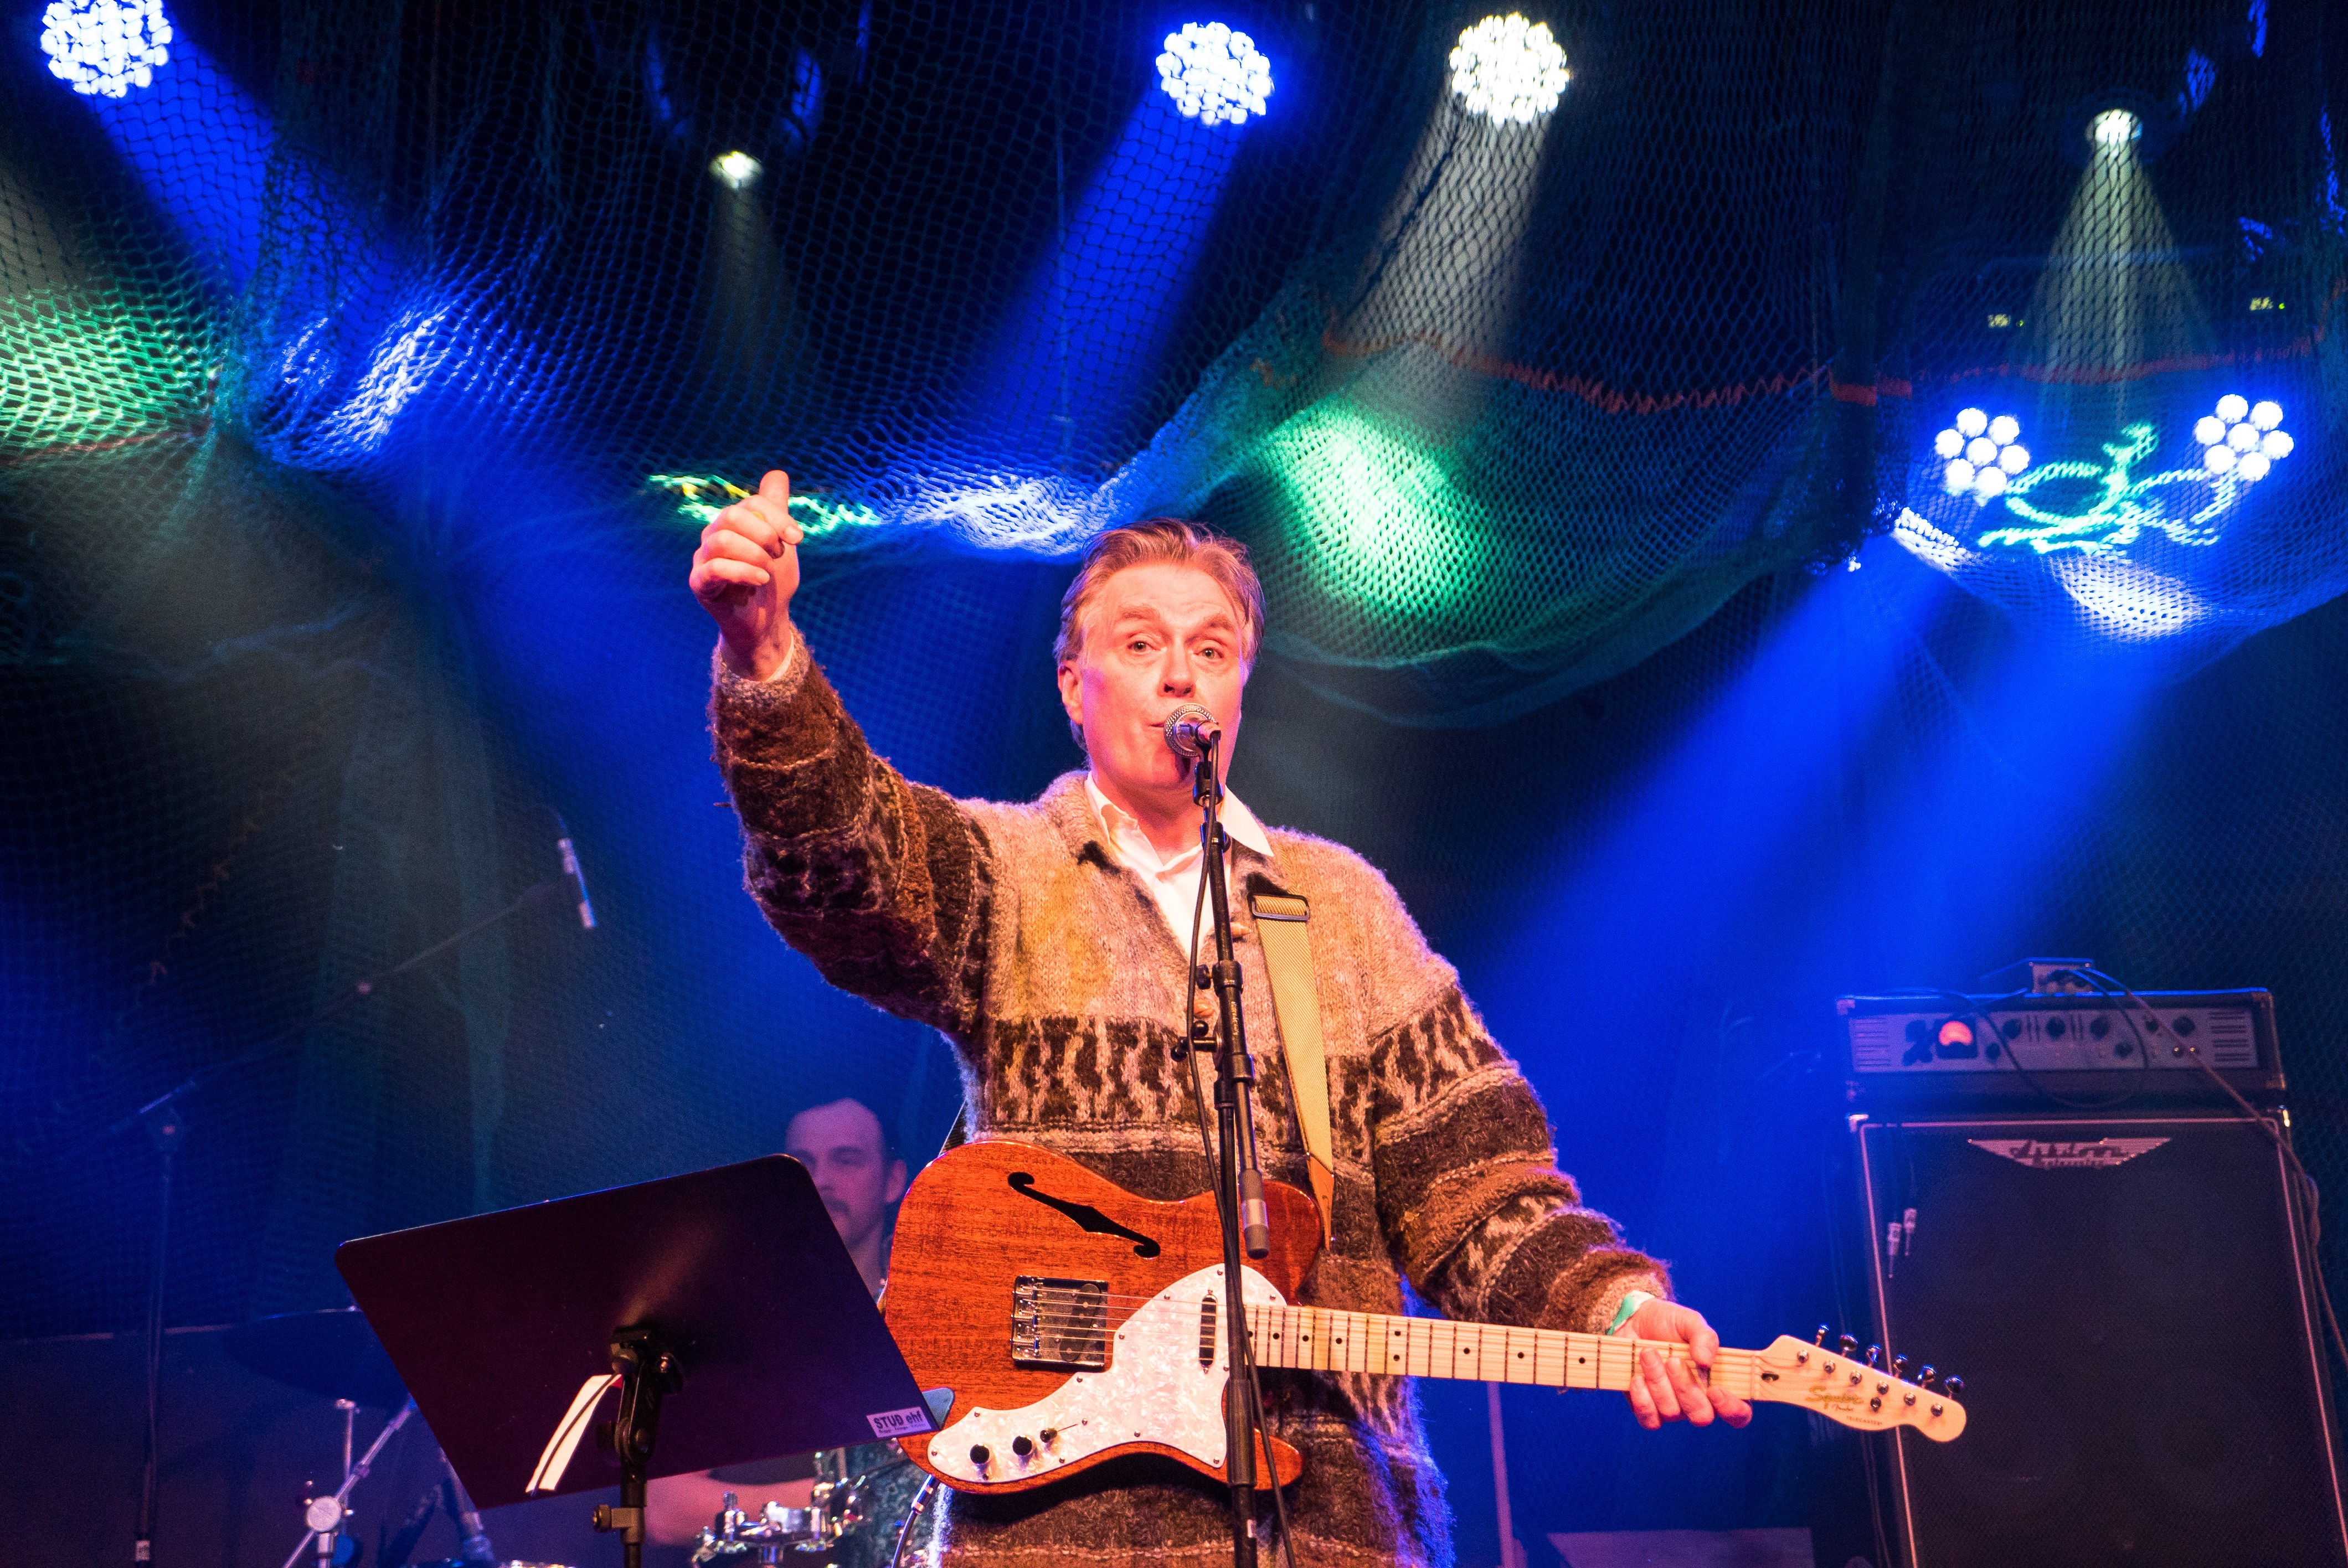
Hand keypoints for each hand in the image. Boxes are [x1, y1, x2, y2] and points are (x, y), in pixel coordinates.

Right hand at [689, 469, 802, 679]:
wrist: (766, 621)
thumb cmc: (772, 580)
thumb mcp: (781, 543)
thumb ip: (776, 510)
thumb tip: (777, 474)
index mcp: (734, 523)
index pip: (752, 504)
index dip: (778, 517)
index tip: (799, 538)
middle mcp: (714, 535)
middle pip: (732, 516)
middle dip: (764, 534)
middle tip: (779, 555)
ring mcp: (704, 558)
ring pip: (721, 541)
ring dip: (754, 555)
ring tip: (768, 572)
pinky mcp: (699, 583)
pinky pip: (713, 569)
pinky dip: (742, 572)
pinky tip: (760, 580)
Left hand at [1618, 1299, 1752, 1431]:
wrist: (1633, 1320)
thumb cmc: (1668, 1323)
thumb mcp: (1690, 1322)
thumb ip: (1705, 1338)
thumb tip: (1706, 1361)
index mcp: (1717, 1383)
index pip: (1738, 1413)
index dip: (1731, 1409)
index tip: (1715, 1389)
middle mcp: (1697, 1401)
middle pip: (1702, 1416)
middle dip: (1686, 1388)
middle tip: (1673, 1360)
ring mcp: (1672, 1407)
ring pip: (1672, 1412)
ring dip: (1658, 1381)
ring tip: (1648, 1353)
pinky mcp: (1647, 1410)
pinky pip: (1650, 1420)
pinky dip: (1642, 1398)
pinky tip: (1637, 1377)